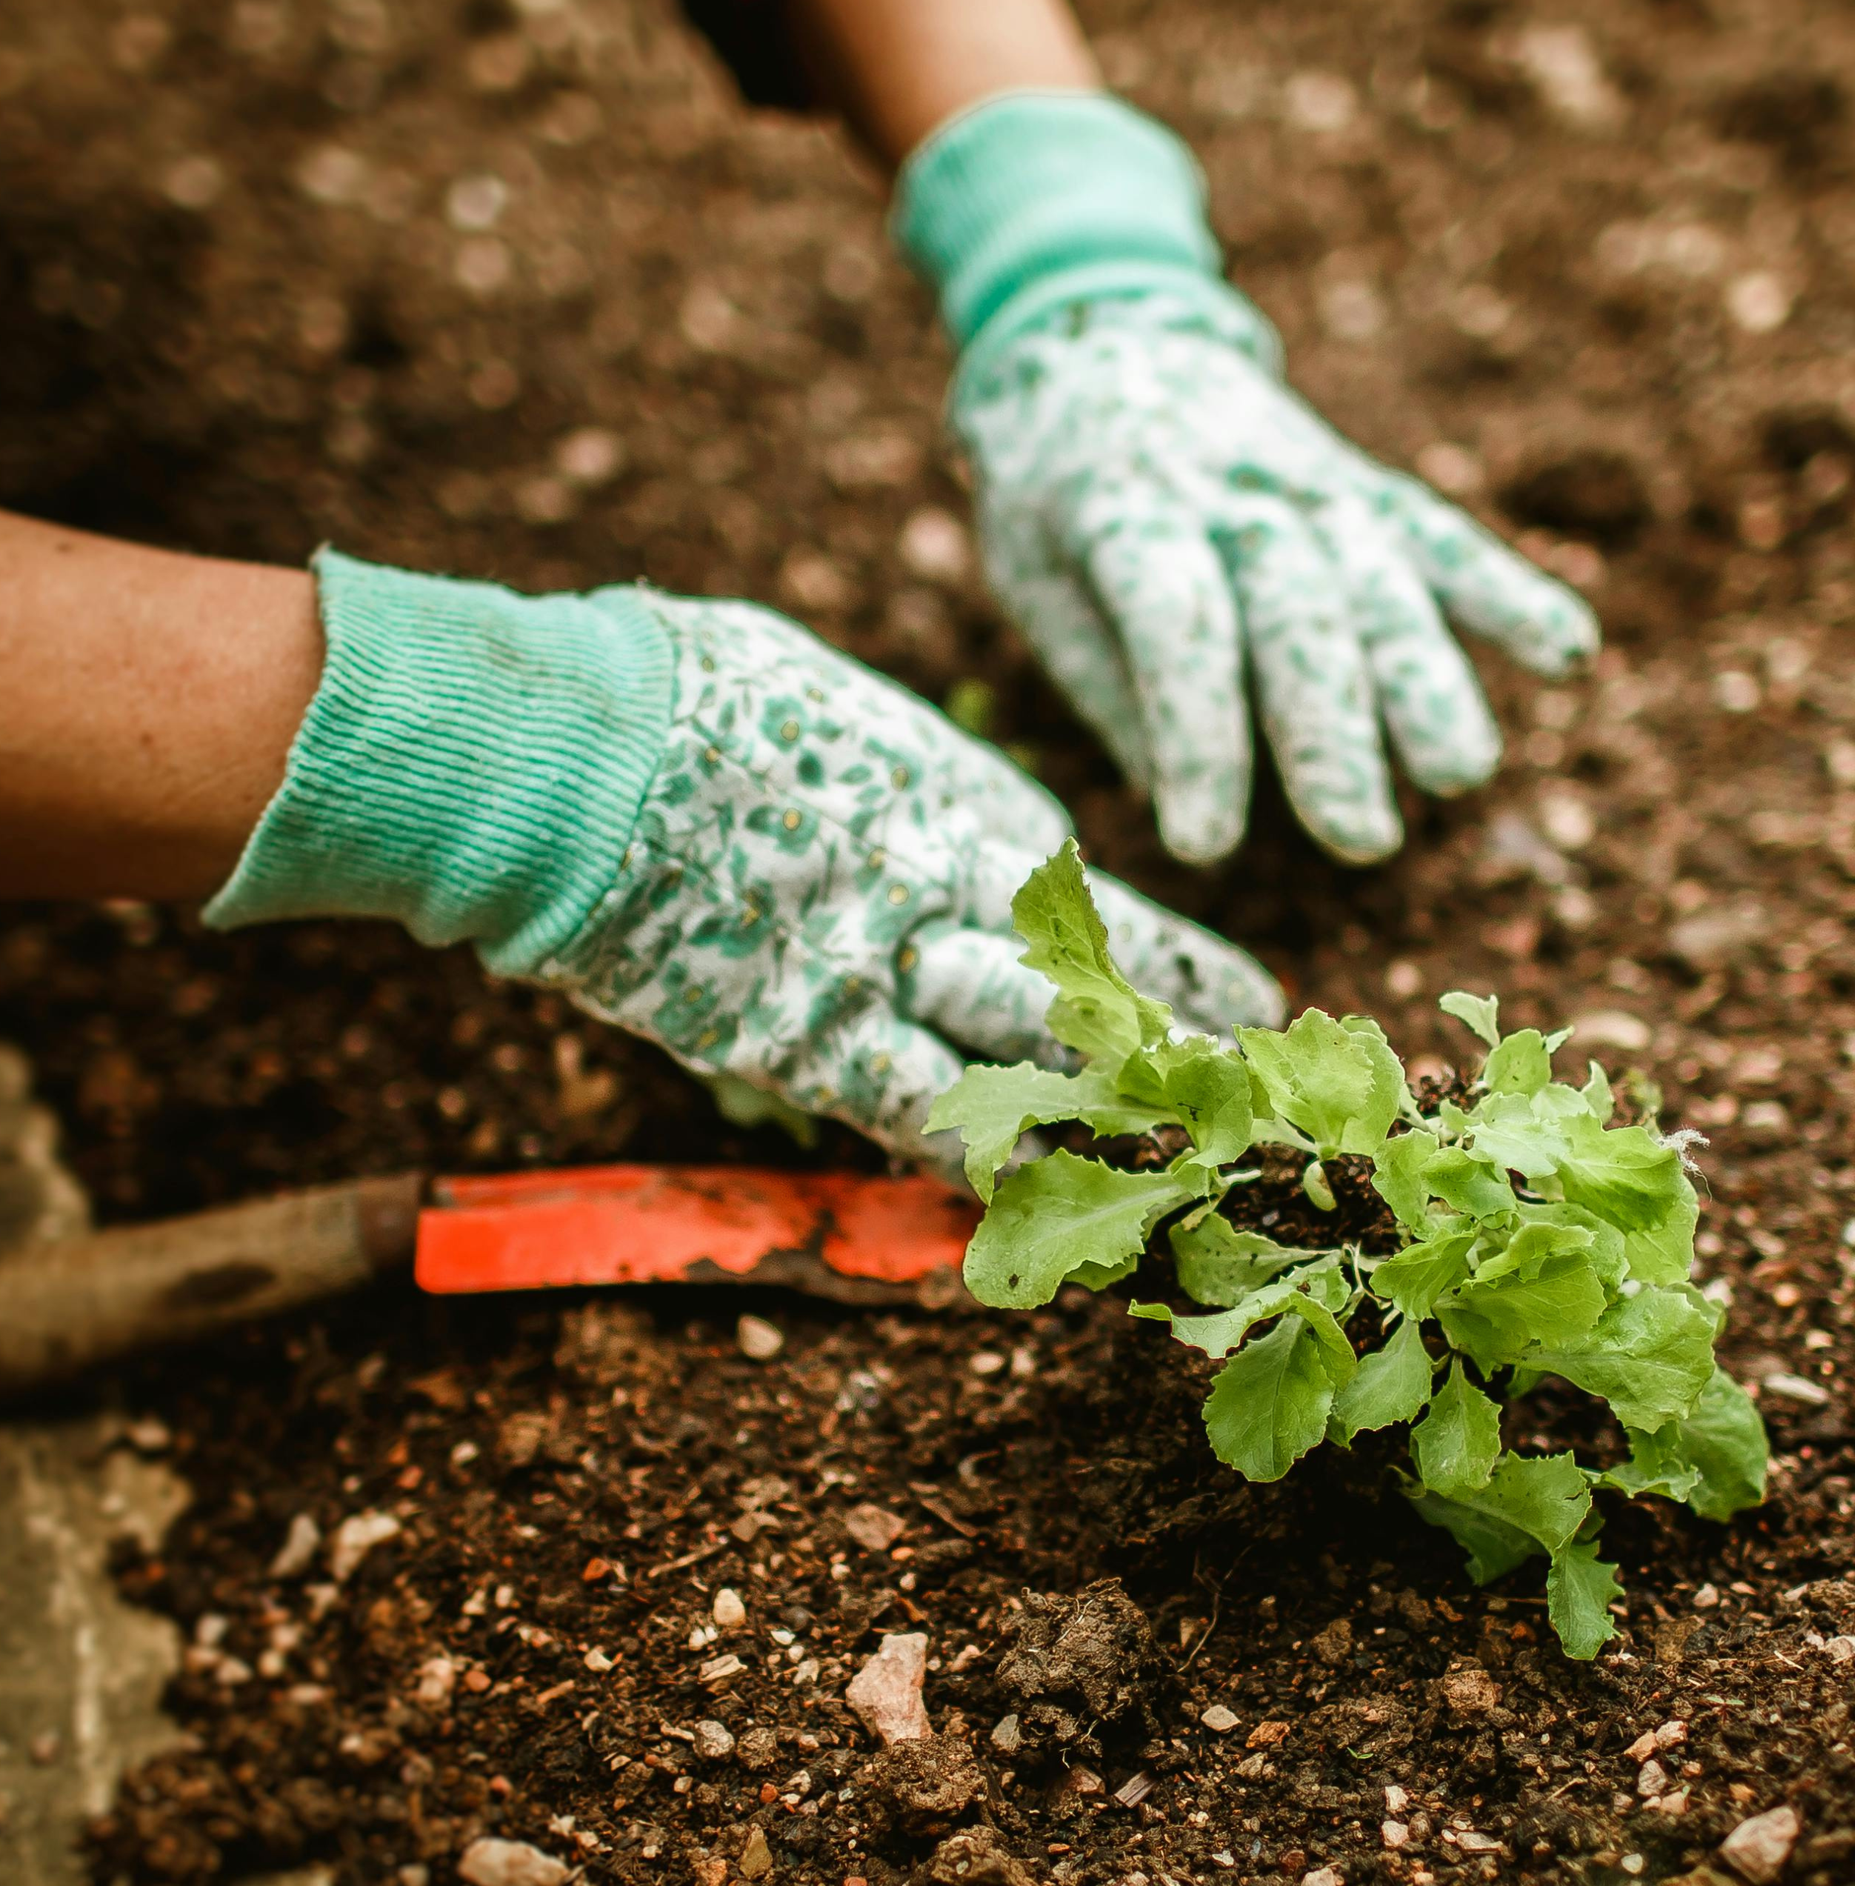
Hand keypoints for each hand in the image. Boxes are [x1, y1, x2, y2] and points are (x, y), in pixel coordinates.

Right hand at [533, 593, 1282, 1160]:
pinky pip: (920, 1114)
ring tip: (1183, 1147)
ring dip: (1109, 1107)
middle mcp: (948, 885)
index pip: (1075, 892)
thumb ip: (879, 763)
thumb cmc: (676, 689)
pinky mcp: (807, 1043)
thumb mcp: (817, 697)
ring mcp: (886, 970)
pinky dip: (977, 1159)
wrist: (571, 751)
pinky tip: (1034, 1196)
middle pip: (1091, 976)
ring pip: (1034, 1054)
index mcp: (954, 791)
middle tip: (1251, 1068)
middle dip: (1176, 1027)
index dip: (1144, 946)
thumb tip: (890, 780)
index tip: (1213, 979)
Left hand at [890, 94, 1598, 867]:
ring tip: (1459, 774)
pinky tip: (1569, 653)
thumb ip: (1107, 679)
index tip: (1205, 844)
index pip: (1173, 622)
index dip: (1195, 734)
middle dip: (1332, 727)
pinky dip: (1507, 589)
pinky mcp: (1363, 486)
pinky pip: (1441, 538)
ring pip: (1380, 579)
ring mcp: (1309, 481)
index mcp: (1121, 510)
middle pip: (1296, 609)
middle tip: (1359, 839)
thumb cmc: (1054, 496)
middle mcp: (1228, 489)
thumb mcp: (1031, 576)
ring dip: (1426, 678)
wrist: (1098, 338)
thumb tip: (1180, 796)